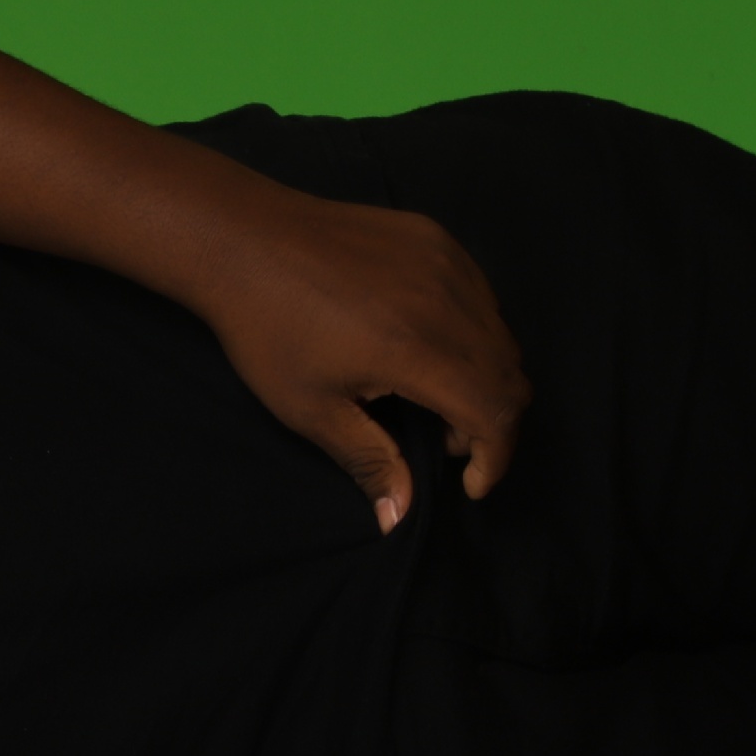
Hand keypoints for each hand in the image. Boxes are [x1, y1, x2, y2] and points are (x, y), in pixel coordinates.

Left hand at [193, 195, 529, 533]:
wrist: (243, 241)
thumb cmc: (268, 331)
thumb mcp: (310, 409)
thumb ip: (369, 461)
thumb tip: (399, 516)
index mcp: (420, 349)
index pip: (498, 411)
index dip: (496, 457)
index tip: (469, 483)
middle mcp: (447, 302)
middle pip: (511, 375)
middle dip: (491, 422)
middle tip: (440, 439)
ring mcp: (446, 263)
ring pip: (502, 334)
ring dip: (483, 377)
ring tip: (429, 393)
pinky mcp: (435, 239)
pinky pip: (481, 295)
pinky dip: (472, 332)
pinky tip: (424, 343)